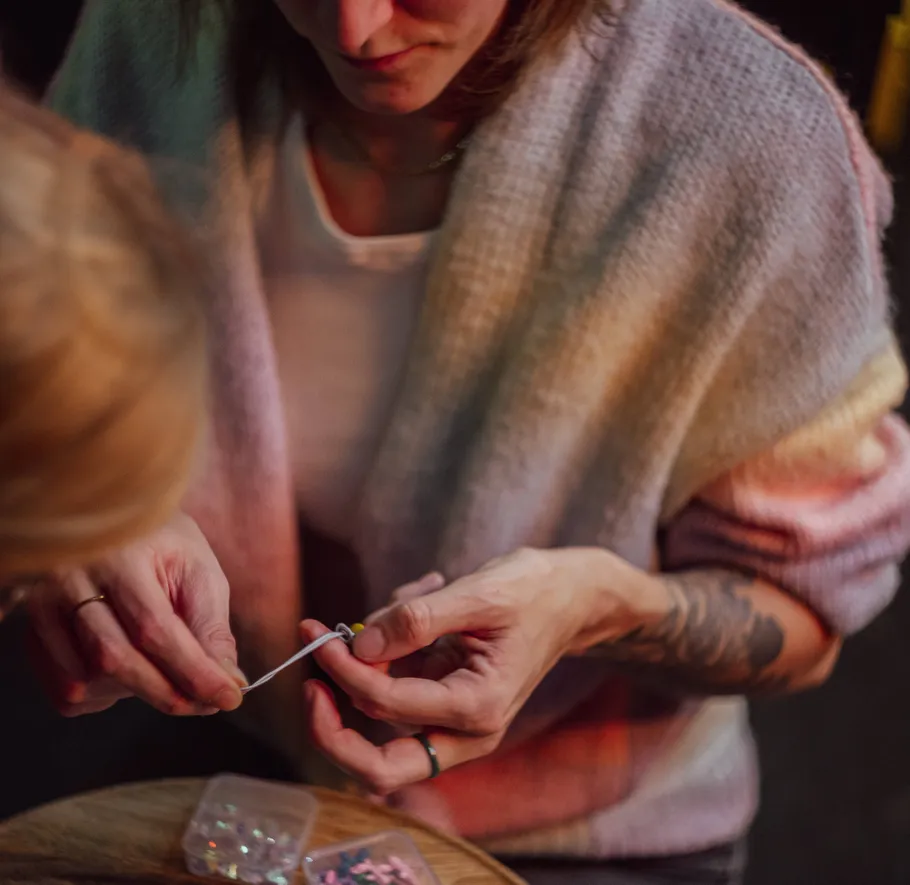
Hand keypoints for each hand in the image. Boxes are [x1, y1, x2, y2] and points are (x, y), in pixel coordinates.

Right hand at [28, 513, 245, 716]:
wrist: (113, 519)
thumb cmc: (163, 544)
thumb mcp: (197, 569)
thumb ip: (210, 625)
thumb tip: (227, 681)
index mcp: (119, 553)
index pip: (154, 627)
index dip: (193, 671)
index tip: (228, 697)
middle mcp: (71, 577)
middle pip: (115, 658)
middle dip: (168, 692)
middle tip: (205, 703)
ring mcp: (43, 605)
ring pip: (88, 679)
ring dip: (136, 691)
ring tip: (163, 668)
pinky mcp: (32, 630)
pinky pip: (66, 690)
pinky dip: (104, 695)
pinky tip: (126, 671)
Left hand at [300, 547, 644, 794]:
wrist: (571, 598)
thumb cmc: (534, 592)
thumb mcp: (479, 594)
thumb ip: (417, 620)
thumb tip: (358, 647)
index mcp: (478, 708)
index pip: (387, 704)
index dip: (342, 670)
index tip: (316, 633)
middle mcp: (466, 731)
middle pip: (379, 765)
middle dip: (333, 726)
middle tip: (308, 679)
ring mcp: (454, 722)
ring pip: (381, 725)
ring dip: (366, 667)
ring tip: (412, 597)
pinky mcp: (445, 702)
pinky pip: (398, 690)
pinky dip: (391, 649)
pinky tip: (427, 595)